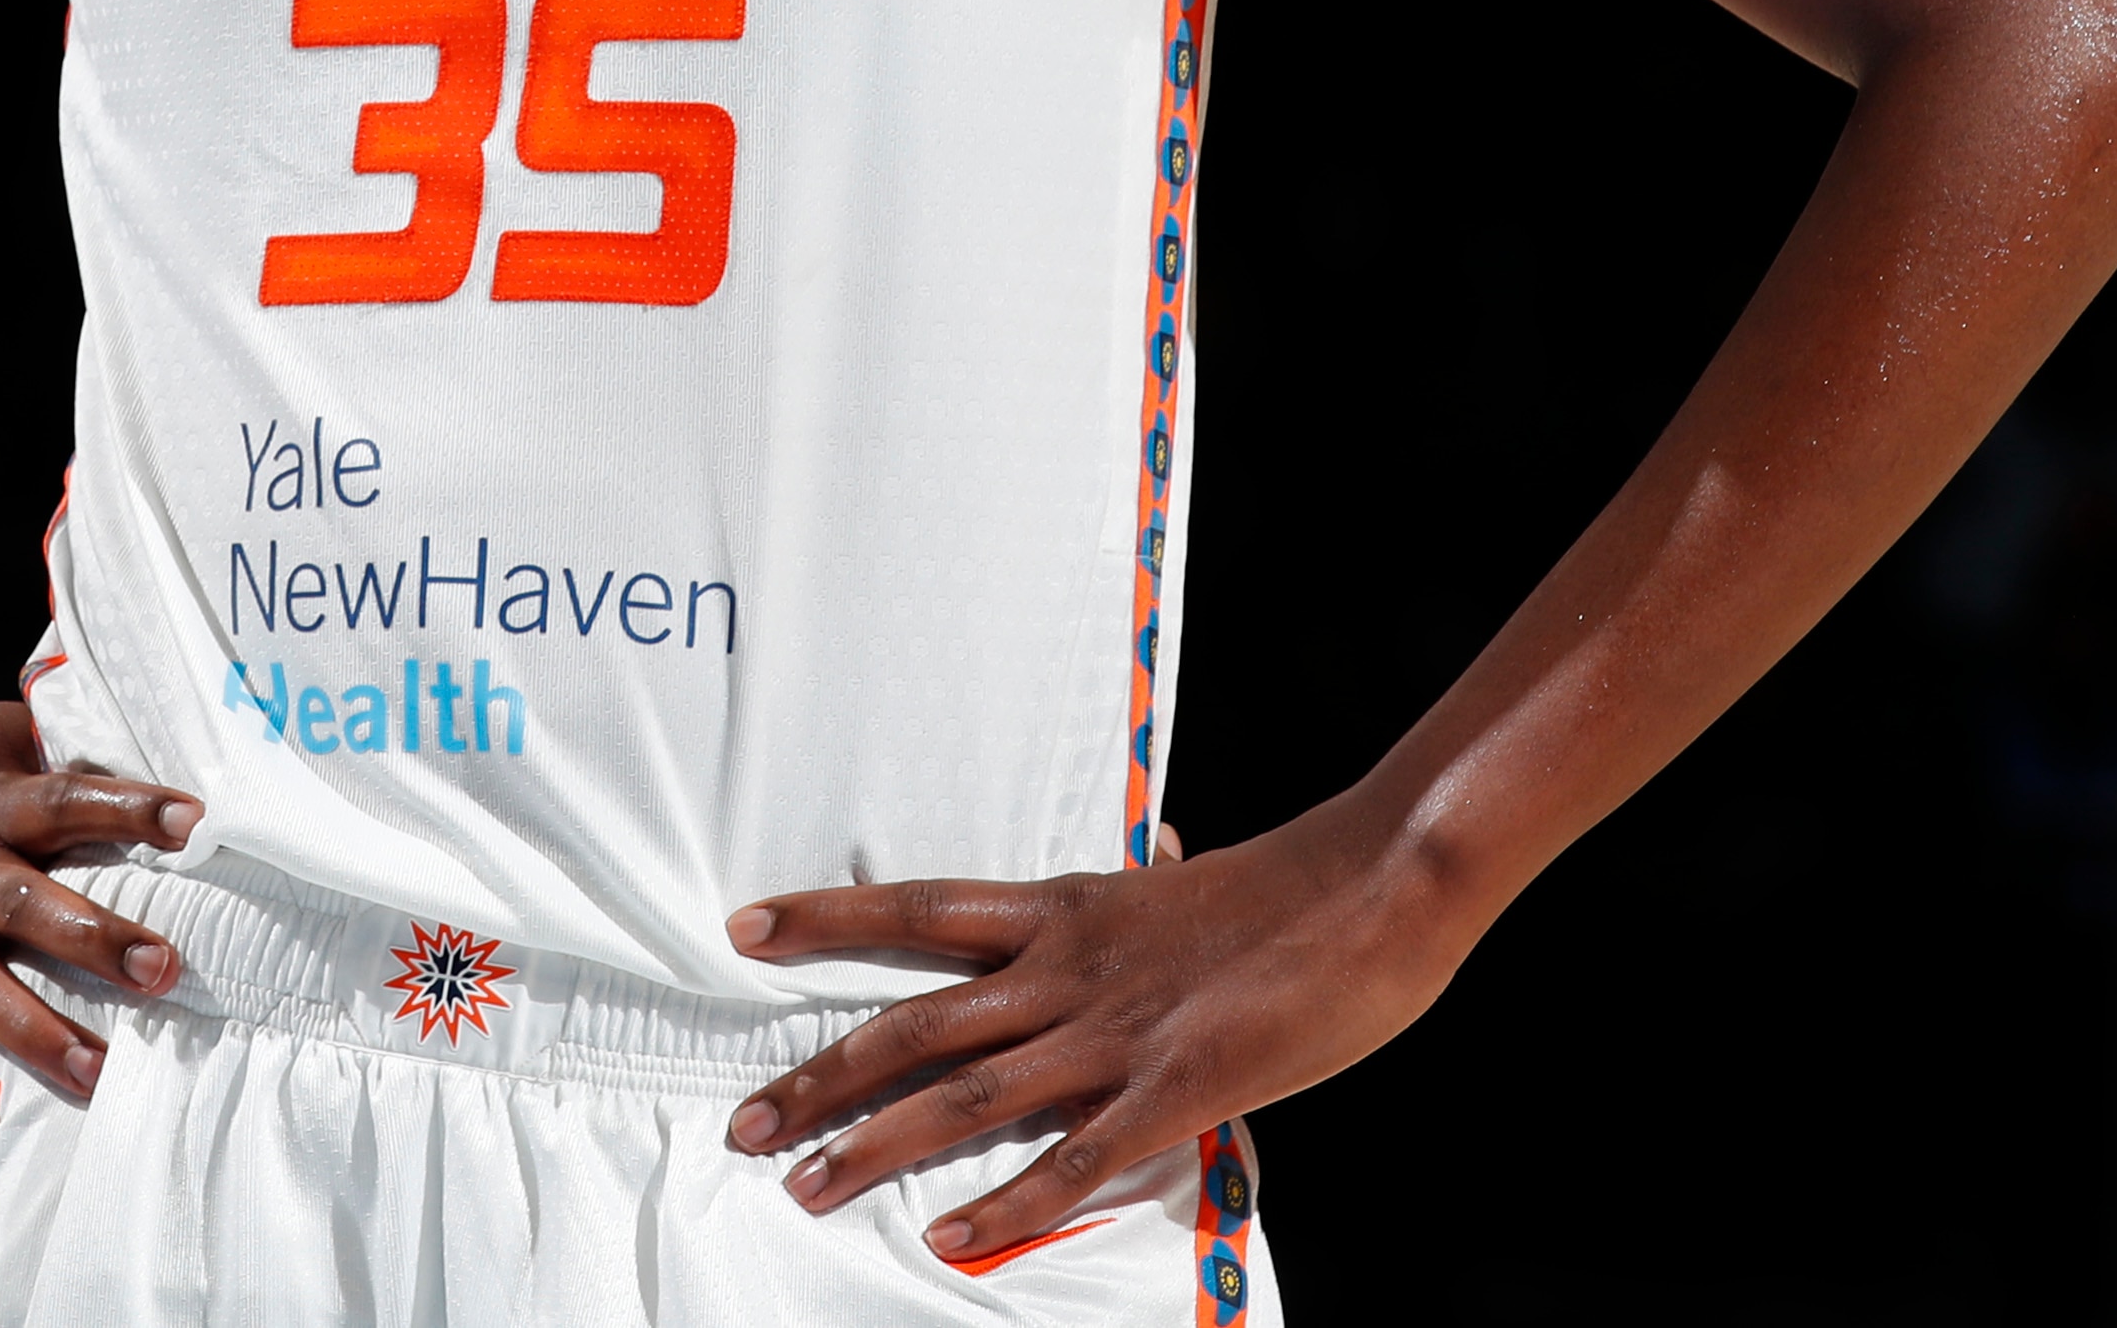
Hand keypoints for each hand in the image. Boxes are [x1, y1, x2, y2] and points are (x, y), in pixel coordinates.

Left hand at [720, 807, 1464, 1263]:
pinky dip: (1009, 1203)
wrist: (1372, 887)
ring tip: (806, 1184)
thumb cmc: (1286, 892)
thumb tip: (1133, 878)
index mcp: (1065, 909)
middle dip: (822, 1076)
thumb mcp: (1175, 890)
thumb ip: (1127, 914)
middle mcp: (1067, 968)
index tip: (743, 928)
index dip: (825, 918)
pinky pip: (1075, 1158)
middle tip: (746, 1122)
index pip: (917, 909)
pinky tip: (953, 1238)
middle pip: (914, 1022)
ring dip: (880, 1145)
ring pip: (968, 1095)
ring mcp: (1115, 1032)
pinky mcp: (1173, 1090)